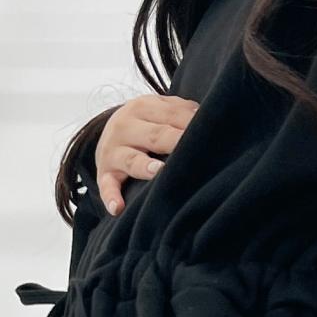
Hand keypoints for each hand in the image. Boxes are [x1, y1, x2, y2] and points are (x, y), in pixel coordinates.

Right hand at [95, 95, 198, 215]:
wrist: (107, 135)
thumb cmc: (146, 125)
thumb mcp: (160, 110)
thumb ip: (182, 112)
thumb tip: (207, 119)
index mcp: (142, 108)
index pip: (171, 116)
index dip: (192, 125)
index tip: (212, 134)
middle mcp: (125, 127)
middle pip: (155, 136)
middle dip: (174, 142)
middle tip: (194, 152)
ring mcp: (113, 152)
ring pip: (131, 160)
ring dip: (144, 166)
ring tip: (159, 171)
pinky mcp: (105, 174)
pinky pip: (107, 186)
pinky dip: (110, 197)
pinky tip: (117, 208)